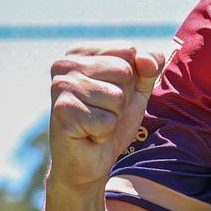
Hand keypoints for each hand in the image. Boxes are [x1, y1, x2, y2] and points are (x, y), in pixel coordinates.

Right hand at [48, 44, 166, 192]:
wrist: (88, 160)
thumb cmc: (111, 121)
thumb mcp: (137, 90)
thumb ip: (149, 68)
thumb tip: (147, 59)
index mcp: (81, 53)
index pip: (128, 50)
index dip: (131, 79)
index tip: (112, 93)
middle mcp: (65, 64)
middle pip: (124, 72)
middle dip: (123, 99)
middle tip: (103, 112)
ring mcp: (61, 87)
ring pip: (117, 97)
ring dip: (114, 117)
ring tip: (95, 123)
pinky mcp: (62, 111)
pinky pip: (107, 120)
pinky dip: (104, 132)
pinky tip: (88, 134)